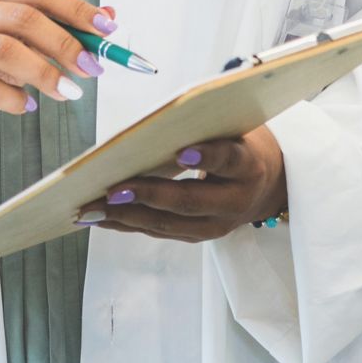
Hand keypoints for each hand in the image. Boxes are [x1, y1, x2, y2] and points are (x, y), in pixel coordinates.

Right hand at [0, 0, 111, 155]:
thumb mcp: (8, 42)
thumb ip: (51, 29)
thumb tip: (108, 17)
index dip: (76, 8)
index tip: (107, 29)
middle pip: (23, 17)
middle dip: (65, 43)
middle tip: (92, 68)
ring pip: (5, 49)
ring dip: (44, 73)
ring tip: (67, 92)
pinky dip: (14, 98)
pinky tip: (27, 106)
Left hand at [74, 128, 287, 242]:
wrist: (269, 185)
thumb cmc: (242, 144)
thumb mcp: (235, 128)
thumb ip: (203, 127)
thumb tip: (150, 126)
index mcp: (249, 165)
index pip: (228, 160)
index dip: (206, 157)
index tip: (181, 152)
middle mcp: (235, 200)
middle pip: (190, 202)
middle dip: (148, 196)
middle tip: (113, 190)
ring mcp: (217, 225)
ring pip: (169, 224)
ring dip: (127, 217)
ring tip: (92, 209)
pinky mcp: (199, 236)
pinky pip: (160, 231)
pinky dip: (128, 224)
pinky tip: (101, 217)